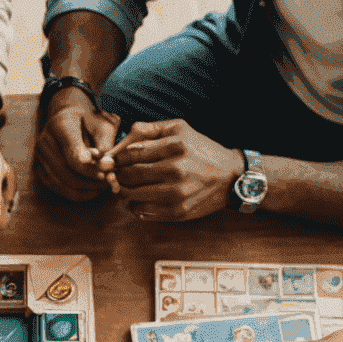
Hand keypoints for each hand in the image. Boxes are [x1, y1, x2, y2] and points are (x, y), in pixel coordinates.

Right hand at [33, 93, 121, 201]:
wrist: (67, 116)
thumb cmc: (88, 120)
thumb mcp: (102, 124)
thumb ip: (105, 143)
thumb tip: (106, 165)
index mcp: (60, 124)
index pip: (72, 154)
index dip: (89, 168)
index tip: (105, 174)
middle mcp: (45, 141)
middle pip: (65, 172)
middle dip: (88, 181)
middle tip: (108, 183)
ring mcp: (39, 156)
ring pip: (60, 183)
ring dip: (83, 190)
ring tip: (101, 187)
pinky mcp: (39, 168)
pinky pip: (56, 187)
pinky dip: (74, 193)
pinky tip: (90, 190)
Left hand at [112, 119, 242, 221]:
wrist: (229, 176)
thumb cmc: (199, 150)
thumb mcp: (179, 129)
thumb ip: (148, 130)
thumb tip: (119, 145)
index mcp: (176, 145)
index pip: (132, 153)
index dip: (117, 158)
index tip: (113, 161)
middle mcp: (177, 169)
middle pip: (130, 175)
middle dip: (118, 175)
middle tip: (116, 174)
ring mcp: (177, 193)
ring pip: (133, 195)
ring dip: (123, 192)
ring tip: (126, 186)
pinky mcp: (177, 211)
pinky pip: (142, 212)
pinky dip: (135, 206)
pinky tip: (139, 198)